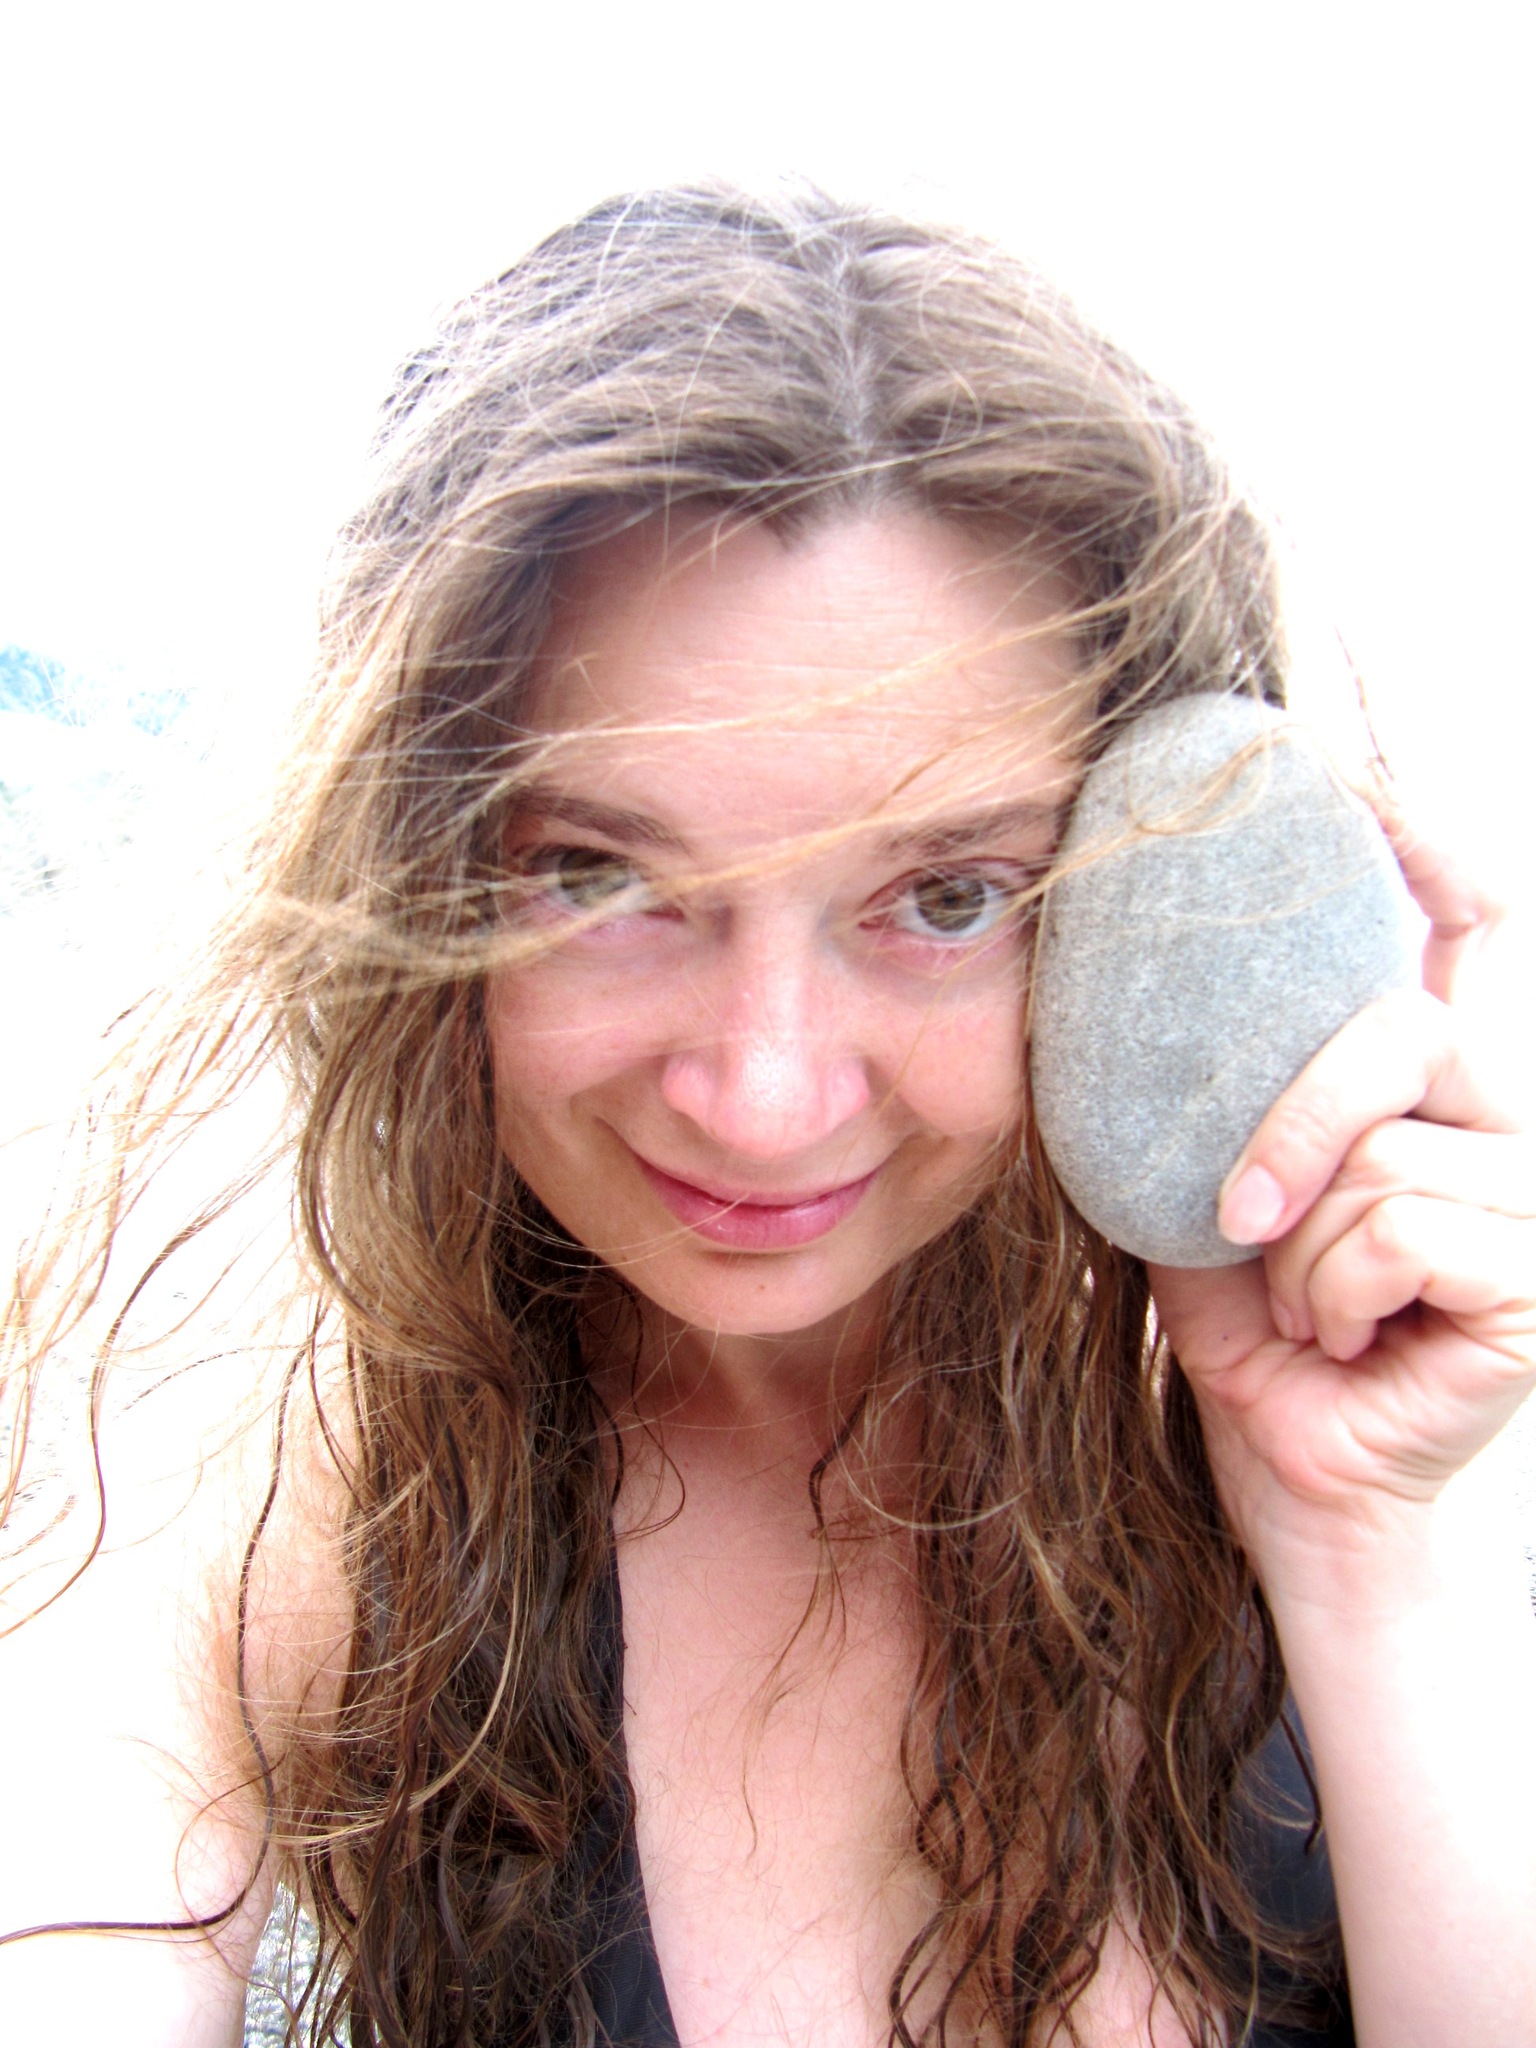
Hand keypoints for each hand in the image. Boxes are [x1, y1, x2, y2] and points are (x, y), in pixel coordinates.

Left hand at [1148, 825, 1535, 1584]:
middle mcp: (1489, 1120)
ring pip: (1381, 1156)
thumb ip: (1191, 1102)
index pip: (1452, 931)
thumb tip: (1098, 982)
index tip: (1356, 776)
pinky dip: (1335, 1297)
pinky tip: (1351, 1345)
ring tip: (1308, 1316)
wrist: (1290, 1476)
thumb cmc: (1250, 1334)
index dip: (1422, 844)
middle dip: (1292, 1127)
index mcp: (1415, 1086)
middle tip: (1235, 1222)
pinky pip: (1401, 1229)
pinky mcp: (1534, 1279)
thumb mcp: (1200, 1197)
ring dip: (1297, 1258)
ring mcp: (1525, 1198)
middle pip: (1397, 1033)